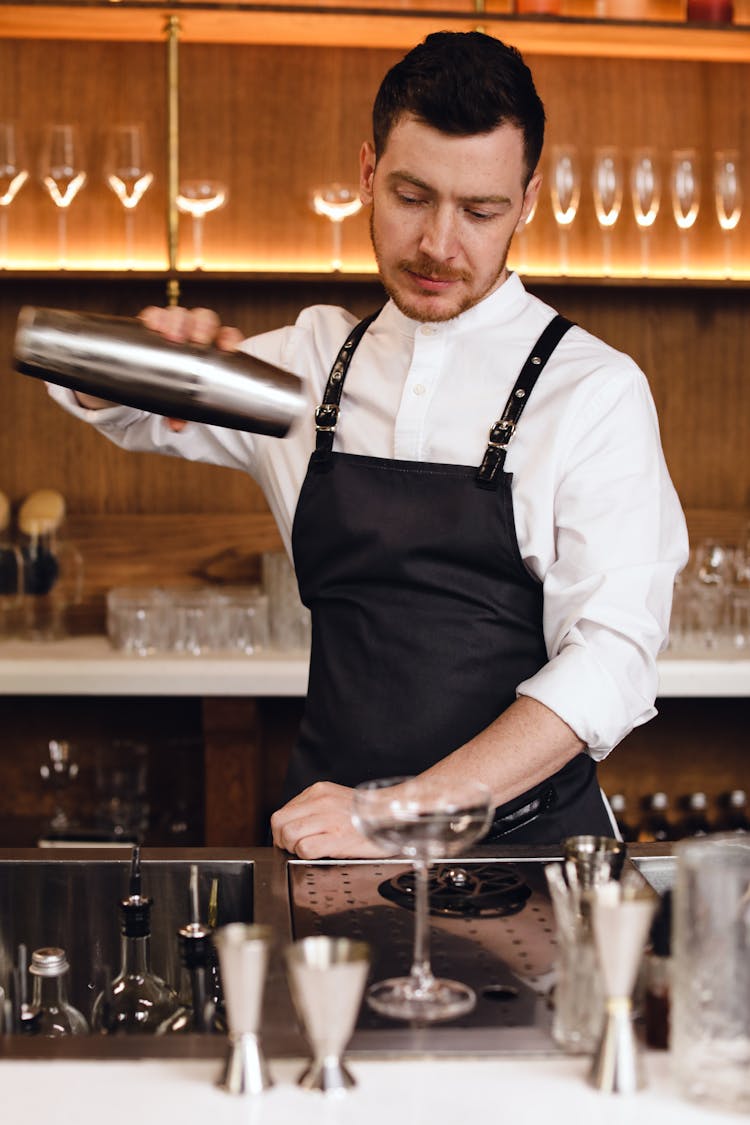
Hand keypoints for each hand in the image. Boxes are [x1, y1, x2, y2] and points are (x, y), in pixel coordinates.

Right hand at [138, 305, 244, 431]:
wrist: (153, 377)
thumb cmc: (178, 387)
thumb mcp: (184, 401)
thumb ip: (182, 411)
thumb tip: (176, 426)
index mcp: (213, 347)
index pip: (227, 336)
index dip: (229, 339)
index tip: (226, 349)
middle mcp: (196, 332)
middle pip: (205, 319)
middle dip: (202, 327)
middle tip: (196, 341)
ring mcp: (175, 325)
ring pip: (180, 314)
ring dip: (176, 321)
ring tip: (171, 336)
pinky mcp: (153, 324)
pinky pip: (154, 314)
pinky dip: (153, 318)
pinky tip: (150, 326)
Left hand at [270, 781, 394, 859]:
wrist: (393, 815)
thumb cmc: (366, 813)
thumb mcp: (336, 799)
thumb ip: (314, 807)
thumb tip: (293, 824)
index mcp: (319, 791)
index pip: (282, 812)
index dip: (282, 830)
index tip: (291, 839)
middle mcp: (321, 802)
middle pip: (279, 823)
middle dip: (282, 840)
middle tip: (295, 847)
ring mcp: (329, 820)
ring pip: (288, 835)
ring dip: (294, 848)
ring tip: (307, 850)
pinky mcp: (337, 838)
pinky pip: (305, 849)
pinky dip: (306, 855)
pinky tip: (319, 854)